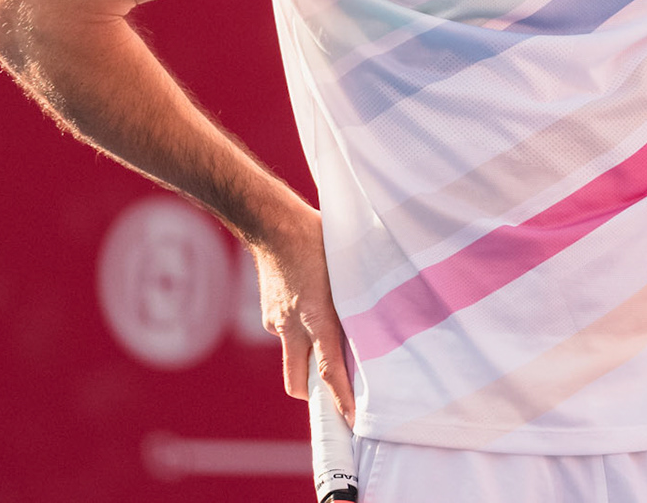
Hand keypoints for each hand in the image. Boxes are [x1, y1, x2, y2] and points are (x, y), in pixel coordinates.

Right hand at [252, 204, 354, 425]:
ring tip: (330, 343)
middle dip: (315, 396)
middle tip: (337, 397)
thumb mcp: (349, 269)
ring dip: (309, 360)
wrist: (273, 225)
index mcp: (317, 316)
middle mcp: (293, 326)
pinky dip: (301, 333)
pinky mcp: (269, 314)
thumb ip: (358, 300)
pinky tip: (313, 310)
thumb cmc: (319, 239)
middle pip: (298, 382)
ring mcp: (277, 322)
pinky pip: (287, 334)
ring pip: (293, 357)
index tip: (352, 421)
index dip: (340, 398)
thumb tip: (377, 323)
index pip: (328, 369)